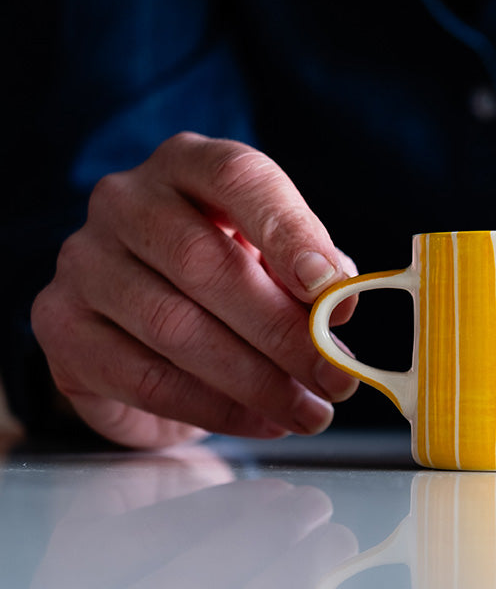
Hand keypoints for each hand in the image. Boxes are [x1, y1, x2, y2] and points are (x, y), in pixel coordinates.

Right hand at [31, 132, 359, 448]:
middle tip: (335, 378)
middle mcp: (126, 201)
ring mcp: (84, 261)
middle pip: (206, 263)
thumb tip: (341, 302)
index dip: (290, 234)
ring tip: (310, 412)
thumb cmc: (225, 289)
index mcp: (189, 166)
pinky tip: (263, 422)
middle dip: (283, 333)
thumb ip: (312, 275)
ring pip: (175, 326)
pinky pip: (145, 378)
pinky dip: (215, 408)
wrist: (142, 336)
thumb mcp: (276, 267)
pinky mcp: (61, 325)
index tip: (332, 290)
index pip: (239, 177)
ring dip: (256, 381)